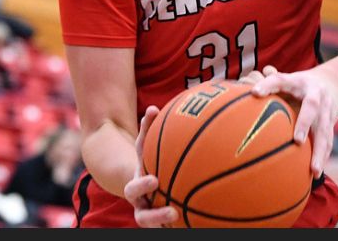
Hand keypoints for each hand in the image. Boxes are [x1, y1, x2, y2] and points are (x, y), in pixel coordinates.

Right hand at [126, 105, 176, 227]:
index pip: (134, 188)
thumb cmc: (149, 160)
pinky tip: (204, 223)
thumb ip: (148, 129)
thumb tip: (153, 108)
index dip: (142, 186)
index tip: (154, 179)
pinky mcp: (162, 225)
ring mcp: (152, 218)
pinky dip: (184, 226)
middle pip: (143, 217)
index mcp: (136, 187)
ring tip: (183, 222)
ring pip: (156, 228)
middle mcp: (142, 206)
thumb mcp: (146, 146)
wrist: (146, 183)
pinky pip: (173, 228)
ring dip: (168, 226)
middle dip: (155, 216)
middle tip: (172, 211)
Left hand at [250, 65, 337, 177]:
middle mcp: (315, 93)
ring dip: (319, 150)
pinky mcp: (332, 123)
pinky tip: (315, 173)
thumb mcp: (284, 81)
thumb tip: (245, 92)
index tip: (254, 93)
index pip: (280, 80)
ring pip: (324, 129)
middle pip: (311, 107)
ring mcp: (326, 109)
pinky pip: (328, 141)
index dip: (267, 85)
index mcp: (297, 81)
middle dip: (305, 123)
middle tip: (298, 141)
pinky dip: (323, 157)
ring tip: (313, 170)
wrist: (331, 84)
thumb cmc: (297, 86)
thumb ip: (266, 86)